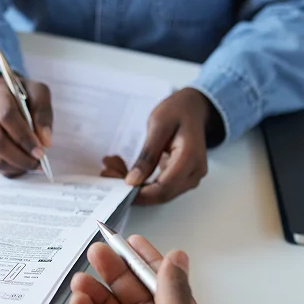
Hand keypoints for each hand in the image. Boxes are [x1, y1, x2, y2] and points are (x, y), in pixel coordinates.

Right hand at [0, 74, 52, 177]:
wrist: (4, 92)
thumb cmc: (24, 93)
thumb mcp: (38, 92)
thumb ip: (43, 114)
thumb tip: (45, 142)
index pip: (7, 117)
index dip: (24, 137)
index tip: (41, 151)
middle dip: (20, 156)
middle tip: (38, 162)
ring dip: (16, 164)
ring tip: (34, 165)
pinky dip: (12, 168)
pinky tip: (24, 165)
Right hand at [68, 236, 217, 303]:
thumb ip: (173, 292)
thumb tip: (178, 259)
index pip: (172, 292)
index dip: (152, 265)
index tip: (133, 242)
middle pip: (140, 299)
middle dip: (120, 274)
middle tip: (99, 251)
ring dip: (99, 294)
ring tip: (82, 277)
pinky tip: (78, 300)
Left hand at [121, 88, 222, 204]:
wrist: (192, 108)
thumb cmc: (177, 111)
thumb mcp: (158, 126)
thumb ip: (147, 156)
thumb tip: (133, 181)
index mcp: (190, 158)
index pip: (163, 188)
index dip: (139, 193)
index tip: (117, 188)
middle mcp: (194, 172)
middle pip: (161, 194)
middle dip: (133, 190)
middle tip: (109, 173)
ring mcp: (190, 177)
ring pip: (158, 193)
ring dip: (134, 186)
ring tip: (113, 169)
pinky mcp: (182, 177)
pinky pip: (160, 187)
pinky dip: (140, 181)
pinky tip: (124, 170)